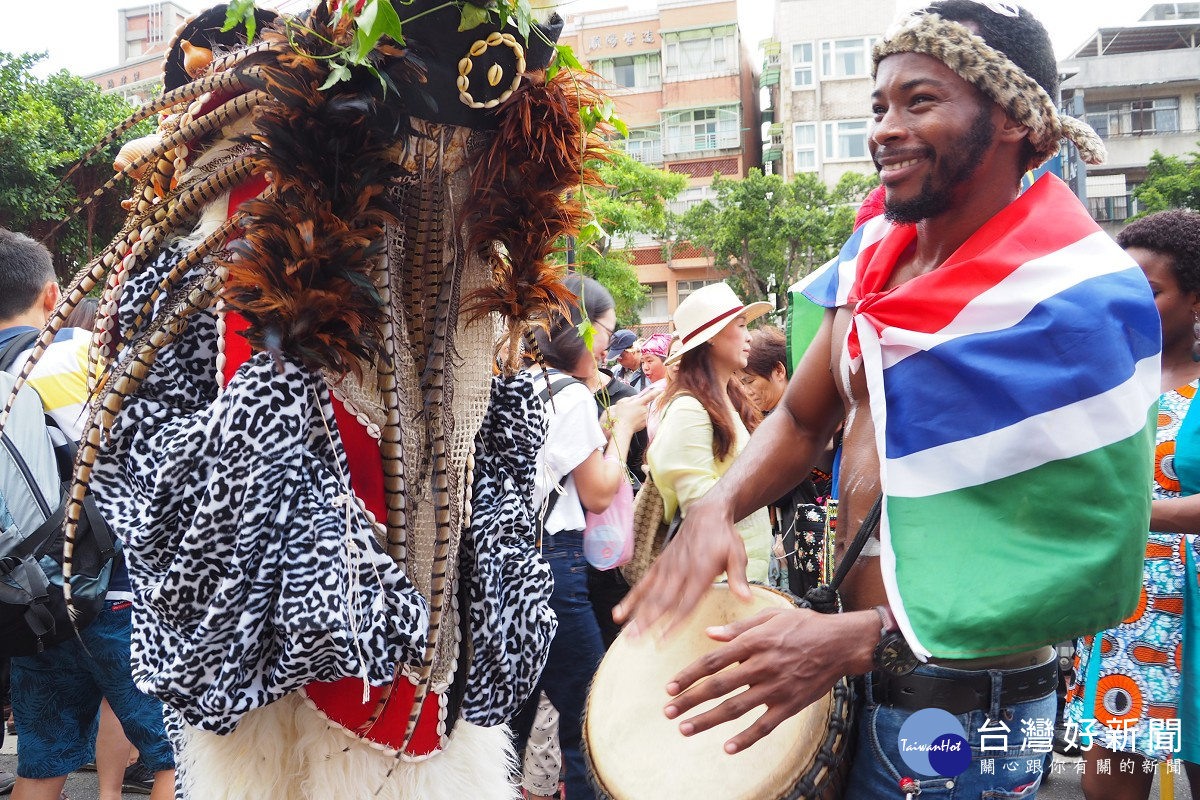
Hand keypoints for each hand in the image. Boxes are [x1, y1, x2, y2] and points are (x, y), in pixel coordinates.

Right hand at [603, 386, 660, 432]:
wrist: (622, 428)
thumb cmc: (621, 415)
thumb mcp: (622, 402)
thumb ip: (630, 398)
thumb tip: (635, 398)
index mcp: (639, 403)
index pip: (650, 396)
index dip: (656, 392)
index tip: (662, 389)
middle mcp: (644, 409)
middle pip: (645, 405)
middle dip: (640, 406)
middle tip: (631, 409)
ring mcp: (645, 417)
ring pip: (644, 412)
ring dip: (639, 412)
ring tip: (630, 416)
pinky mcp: (645, 423)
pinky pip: (643, 419)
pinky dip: (639, 419)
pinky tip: (632, 421)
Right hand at [613, 493, 749, 636]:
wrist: (706, 514)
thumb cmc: (724, 537)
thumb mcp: (737, 554)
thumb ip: (739, 578)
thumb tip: (747, 599)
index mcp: (700, 572)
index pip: (685, 602)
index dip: (673, 622)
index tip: (662, 639)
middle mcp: (680, 571)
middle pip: (661, 601)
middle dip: (647, 622)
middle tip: (635, 640)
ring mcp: (667, 567)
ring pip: (650, 595)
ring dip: (637, 614)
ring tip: (627, 633)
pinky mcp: (660, 564)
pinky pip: (643, 583)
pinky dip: (631, 598)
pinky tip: (620, 613)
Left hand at [663, 608, 877, 753]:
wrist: (842, 643)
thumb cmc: (805, 626)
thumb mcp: (771, 616)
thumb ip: (739, 628)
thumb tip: (710, 634)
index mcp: (754, 642)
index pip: (713, 661)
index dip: (689, 675)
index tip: (670, 687)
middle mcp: (761, 666)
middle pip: (718, 686)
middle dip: (690, 700)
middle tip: (668, 711)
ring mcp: (776, 688)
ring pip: (735, 708)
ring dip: (708, 720)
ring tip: (685, 729)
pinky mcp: (790, 705)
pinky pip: (765, 726)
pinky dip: (746, 739)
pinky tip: (727, 747)